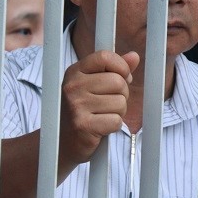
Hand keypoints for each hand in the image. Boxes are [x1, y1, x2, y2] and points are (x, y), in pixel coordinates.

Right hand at [59, 50, 139, 165]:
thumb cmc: (84, 110)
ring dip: (118, 112)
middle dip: (122, 95)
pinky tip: (101, 127)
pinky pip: (116, 121)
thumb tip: (134, 56)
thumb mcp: (95, 84)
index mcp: (75, 72)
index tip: (122, 77)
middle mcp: (73, 86)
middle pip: (118, 82)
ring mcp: (76, 106)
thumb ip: (115, 69)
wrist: (63, 141)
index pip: (105, 57)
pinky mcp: (83, 125)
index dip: (121, 67)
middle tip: (109, 103)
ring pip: (120, 102)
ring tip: (103, 115)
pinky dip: (113, 126)